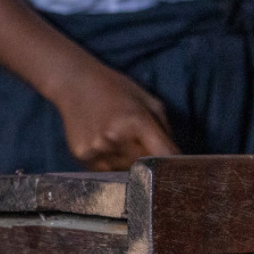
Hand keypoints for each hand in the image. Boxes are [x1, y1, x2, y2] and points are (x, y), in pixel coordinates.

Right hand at [52, 64, 178, 170]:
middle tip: (142, 146)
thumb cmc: (115, 88)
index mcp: (136, 121)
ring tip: (120, 141)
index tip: (179, 169)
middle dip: (149, 162)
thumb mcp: (148, 101)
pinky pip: (106, 170)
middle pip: (145, 168)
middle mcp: (115, 138)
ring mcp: (96, 149)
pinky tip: (104, 144)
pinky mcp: (82, 156)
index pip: (164, 156)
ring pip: (125, 172)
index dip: (174, 165)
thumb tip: (176, 160)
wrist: (74, 82)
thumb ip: (165, 131)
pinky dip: (110, 162)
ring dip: (129, 164)